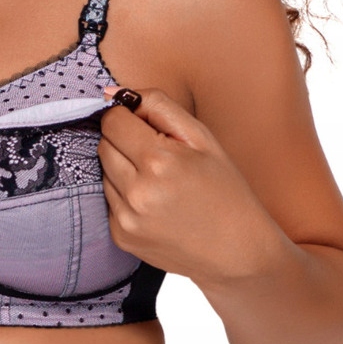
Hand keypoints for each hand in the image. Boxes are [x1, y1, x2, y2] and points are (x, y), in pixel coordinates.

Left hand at [99, 85, 279, 285]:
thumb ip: (157, 105)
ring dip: (124, 169)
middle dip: (125, 142)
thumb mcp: (201, 137)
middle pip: (104, 145)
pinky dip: (125, 195)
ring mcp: (127, 219)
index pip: (112, 121)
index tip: (146, 126)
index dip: (128, 117)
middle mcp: (137, 192)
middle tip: (158, 155)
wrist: (238, 251)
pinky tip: (154, 203)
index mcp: (159, 161)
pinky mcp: (121, 237)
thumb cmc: (224, 189)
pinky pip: (108, 200)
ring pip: (104, 172)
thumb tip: (111, 92)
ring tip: (160, 182)